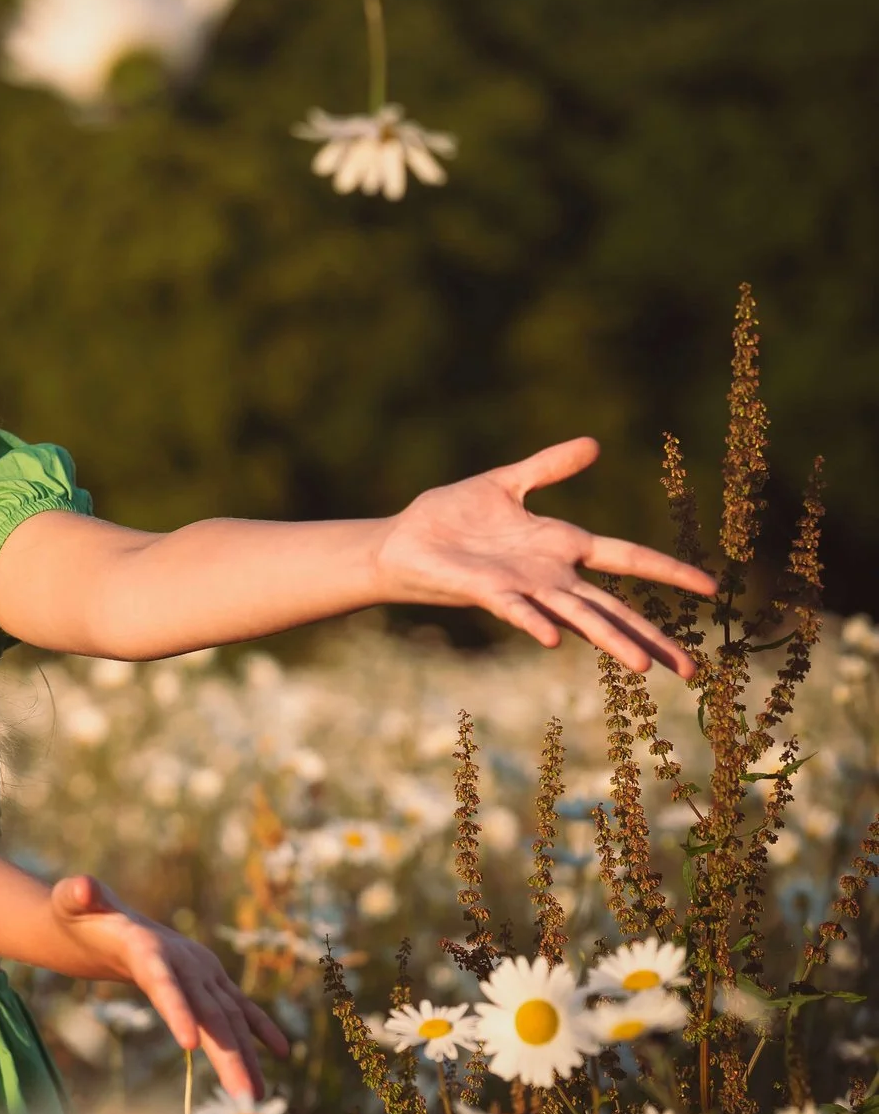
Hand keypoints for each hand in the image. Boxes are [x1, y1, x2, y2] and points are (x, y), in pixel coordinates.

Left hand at [48, 875, 288, 1099]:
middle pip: (207, 1011)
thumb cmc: (80, 914)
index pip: (164, 983)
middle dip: (228, 1053)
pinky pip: (238, 1008)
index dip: (178, 1010)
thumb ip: (76, 895)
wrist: (103, 916)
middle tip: (245, 1096)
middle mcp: (184, 960)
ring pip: (228, 1017)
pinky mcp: (208, 981)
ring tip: (257, 1096)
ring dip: (245, 1056)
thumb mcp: (69, 903)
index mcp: (149, 947)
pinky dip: (259, 1029)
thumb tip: (82, 887)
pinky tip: (281, 1054)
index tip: (189, 1044)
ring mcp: (200, 970)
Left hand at [374, 438, 716, 678]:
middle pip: (612, 607)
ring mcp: (521, 587)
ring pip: (576, 617)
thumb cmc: (450, 518)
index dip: (667, 571)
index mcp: (561, 546)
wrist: (401, 541)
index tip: (711, 587)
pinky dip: (535, 620)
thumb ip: (548, 467)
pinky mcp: (487, 592)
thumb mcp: (505, 484)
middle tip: (691, 669)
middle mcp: (549, 575)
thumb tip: (594, 444)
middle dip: (649, 637)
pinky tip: (554, 639)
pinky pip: (517, 610)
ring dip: (609, 639)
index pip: (627, 558)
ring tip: (643, 667)